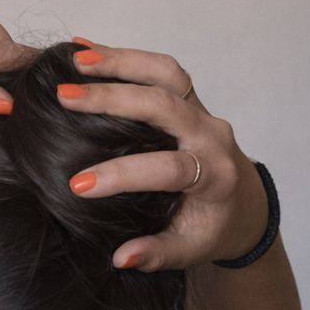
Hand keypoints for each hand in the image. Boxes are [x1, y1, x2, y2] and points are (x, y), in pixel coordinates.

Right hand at [56, 41, 267, 270]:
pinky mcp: (190, 98)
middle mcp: (212, 135)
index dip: (123, 174)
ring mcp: (202, 111)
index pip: (169, 168)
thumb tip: (120, 258)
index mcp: (214, 176)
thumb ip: (157, 254)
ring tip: (76, 60)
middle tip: (65, 98)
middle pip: (166, 105)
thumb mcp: (189, 251)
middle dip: (114, 99)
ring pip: (166, 74)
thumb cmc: (213, 228)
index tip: (76, 185)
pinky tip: (88, 51)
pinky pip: (161, 70)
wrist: (244, 202)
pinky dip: (126, 58)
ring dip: (121, 62)